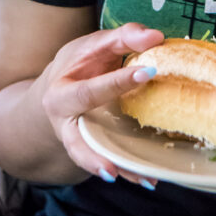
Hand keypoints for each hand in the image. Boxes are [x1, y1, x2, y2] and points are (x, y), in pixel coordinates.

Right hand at [41, 22, 163, 185]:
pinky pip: (110, 161)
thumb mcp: (96, 44)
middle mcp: (64, 122)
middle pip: (77, 140)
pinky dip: (128, 171)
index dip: (117, 81)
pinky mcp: (94, 148)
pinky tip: (150, 178)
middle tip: (116, 164)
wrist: (58, 86)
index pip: (89, 90)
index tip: (149, 72)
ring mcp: (77, 140)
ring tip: (143, 179)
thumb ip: (125, 36)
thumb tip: (157, 37)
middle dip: (96, 152)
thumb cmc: (81, 63)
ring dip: (117, 170)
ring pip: (93, 161)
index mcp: (61, 92)